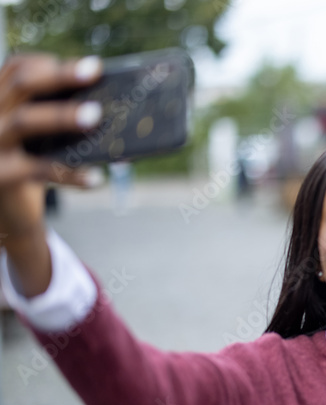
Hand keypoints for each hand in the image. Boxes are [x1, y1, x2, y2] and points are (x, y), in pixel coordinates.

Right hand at [0, 53, 101, 245]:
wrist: (7, 211)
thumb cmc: (30, 164)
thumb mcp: (40, 137)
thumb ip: (57, 117)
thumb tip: (107, 106)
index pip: (14, 67)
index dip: (48, 62)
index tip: (88, 66)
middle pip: (19, 85)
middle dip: (58, 76)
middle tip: (94, 72)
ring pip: (23, 121)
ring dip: (61, 115)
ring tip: (96, 116)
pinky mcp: (0, 175)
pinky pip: (36, 170)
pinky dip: (70, 174)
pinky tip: (96, 178)